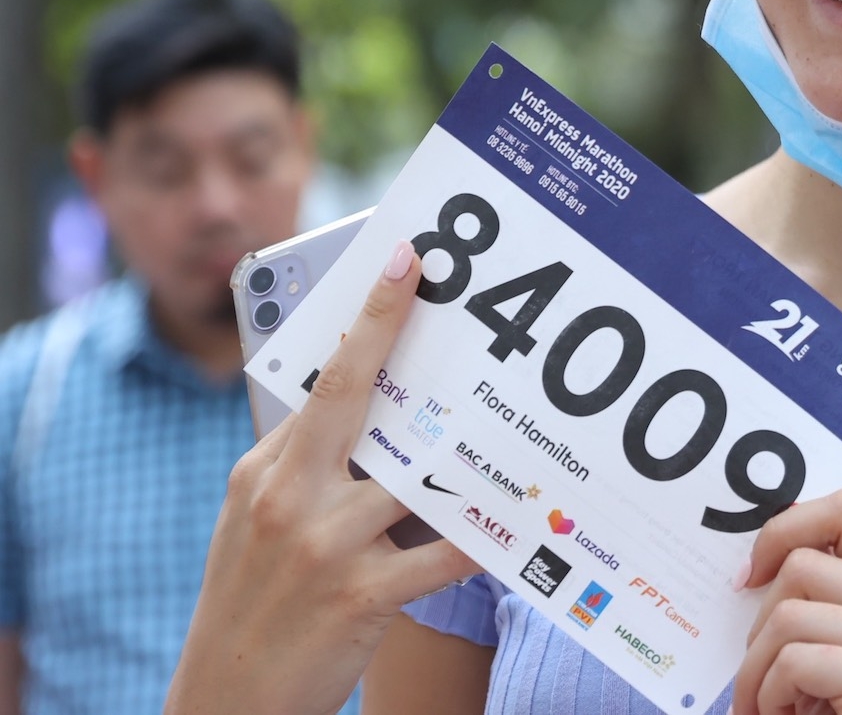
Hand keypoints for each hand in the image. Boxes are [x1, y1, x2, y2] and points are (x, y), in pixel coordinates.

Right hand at [165, 241, 480, 714]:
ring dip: (469, 452)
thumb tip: (376, 405)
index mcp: (266, 470)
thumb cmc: (256, 601)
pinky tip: (525, 524)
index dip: (370, 318)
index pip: (326, 381)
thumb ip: (308, 465)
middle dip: (399, 335)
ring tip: (520, 419)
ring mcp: (323, 545)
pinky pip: (444, 554)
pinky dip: (487, 538)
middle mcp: (289, 496)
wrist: (225, 703)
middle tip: (455, 293)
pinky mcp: (359, 595)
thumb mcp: (258, 521)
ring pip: (415, 475)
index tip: (405, 263)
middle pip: (357, 398)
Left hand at [731, 490, 841, 714]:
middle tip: (766, 685)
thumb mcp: (830, 652)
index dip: (785, 529)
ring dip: (758, 674)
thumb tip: (755, 561)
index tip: (747, 577)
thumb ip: (816, 601)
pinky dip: (769, 697)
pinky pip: (796, 659)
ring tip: (777, 710)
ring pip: (790, 614)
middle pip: (805, 566)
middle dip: (759, 629)